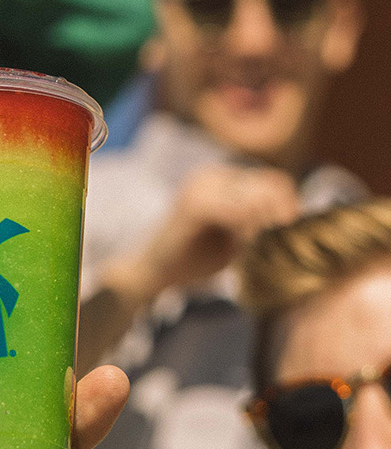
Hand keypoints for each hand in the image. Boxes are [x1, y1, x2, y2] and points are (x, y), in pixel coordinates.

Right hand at [104, 163, 299, 306]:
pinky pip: (238, 213)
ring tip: (258, 249)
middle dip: (279, 217)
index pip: (272, 181)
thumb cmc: (193, 260)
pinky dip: (248, 232)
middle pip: (269, 186)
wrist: (151, 273)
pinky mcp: (194, 204)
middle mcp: (211, 175)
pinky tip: (245, 250)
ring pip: (256, 199)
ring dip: (264, 226)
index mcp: (221, 179)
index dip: (288, 206)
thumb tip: (297, 219)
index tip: (290, 235)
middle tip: (277, 245)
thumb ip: (258, 223)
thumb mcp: (234, 237)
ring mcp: (201, 187)